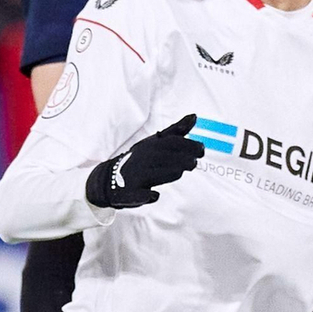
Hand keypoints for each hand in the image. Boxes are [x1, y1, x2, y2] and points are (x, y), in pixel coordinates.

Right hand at [85, 114, 203, 209]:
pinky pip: (138, 194)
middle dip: (182, 160)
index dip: (188, 145)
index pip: (172, 143)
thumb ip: (176, 131)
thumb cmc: (141, 158)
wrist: (110, 177)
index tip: (202, 150)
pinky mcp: (130, 192)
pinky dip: (146, 195)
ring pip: (153, 174)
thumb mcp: (157, 142)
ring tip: (180, 172)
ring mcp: (136, 176)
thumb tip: (194, 116)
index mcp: (151, 146)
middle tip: (194, 163)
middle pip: (164, 157)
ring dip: (168, 173)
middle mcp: (143, 159)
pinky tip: (155, 195)